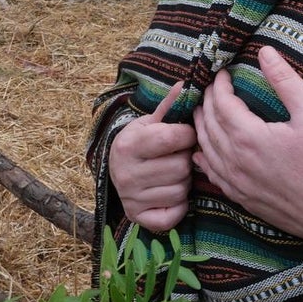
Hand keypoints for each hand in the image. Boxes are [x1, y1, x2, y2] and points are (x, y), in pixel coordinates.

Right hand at [109, 82, 197, 231]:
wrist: (115, 170)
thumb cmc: (140, 143)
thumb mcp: (150, 122)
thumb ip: (169, 107)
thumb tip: (185, 84)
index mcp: (129, 144)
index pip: (173, 138)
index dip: (187, 135)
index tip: (184, 135)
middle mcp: (126, 173)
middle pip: (181, 167)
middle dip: (185, 160)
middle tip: (176, 157)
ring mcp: (131, 198)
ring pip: (181, 190)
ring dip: (183, 182)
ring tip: (172, 174)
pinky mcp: (138, 217)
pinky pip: (174, 215)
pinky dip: (179, 206)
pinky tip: (169, 194)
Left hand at [193, 46, 302, 278]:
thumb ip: (286, 80)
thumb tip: (265, 51)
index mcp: (248, 137)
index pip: (221, 103)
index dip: (219, 84)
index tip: (223, 72)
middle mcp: (235, 161)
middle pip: (208, 124)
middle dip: (207, 101)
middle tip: (211, 87)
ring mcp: (237, 183)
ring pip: (206, 149)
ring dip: (201, 127)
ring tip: (203, 111)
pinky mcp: (244, 199)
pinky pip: (213, 175)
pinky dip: (204, 158)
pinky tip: (203, 153)